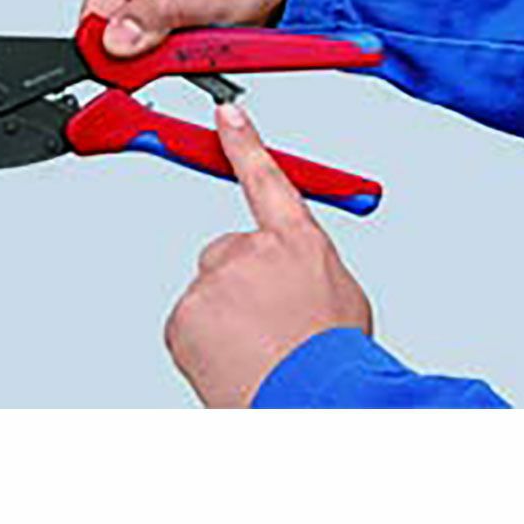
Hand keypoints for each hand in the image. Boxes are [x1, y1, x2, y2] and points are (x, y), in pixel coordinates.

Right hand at [80, 0, 288, 55]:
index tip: (141, 60)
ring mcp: (132, 4)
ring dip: (151, 61)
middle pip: (102, 43)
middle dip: (136, 57)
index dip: (111, 53)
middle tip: (172, 50)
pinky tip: (182, 49)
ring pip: (121, 55)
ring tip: (185, 43)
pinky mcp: (148, 23)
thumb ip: (150, 18)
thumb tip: (114, 41)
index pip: (89, 23)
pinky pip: (140, 56)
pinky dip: (160, 62)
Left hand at [165, 103, 372, 408]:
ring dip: (225, 318)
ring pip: (209, 292)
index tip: (226, 116)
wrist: (313, 407)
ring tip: (255, 351)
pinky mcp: (184, 314)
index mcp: (297, 242)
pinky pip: (189, 322)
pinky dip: (203, 342)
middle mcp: (251, 251)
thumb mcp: (338, 298)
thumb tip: (286, 270)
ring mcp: (214, 281)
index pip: (266, 178)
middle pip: (227, 252)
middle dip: (239, 284)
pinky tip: (231, 361)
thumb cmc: (333, 360)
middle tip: (265, 324)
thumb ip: (305, 267)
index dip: (245, 143)